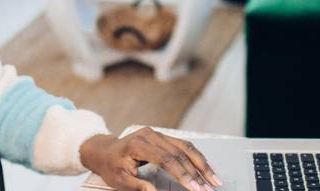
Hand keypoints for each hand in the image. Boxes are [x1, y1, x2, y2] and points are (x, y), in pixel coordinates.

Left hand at [79, 127, 222, 190]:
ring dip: (202, 164)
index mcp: (138, 144)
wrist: (105, 151)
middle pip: (180, 153)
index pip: (167, 160)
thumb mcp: (120, 181)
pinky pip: (183, 145)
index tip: (194, 188)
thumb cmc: (111, 166)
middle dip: (197, 172)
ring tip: (214, 179)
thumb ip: (139, 187)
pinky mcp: (163, 137)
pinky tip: (206, 167)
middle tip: (209, 187)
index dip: (183, 174)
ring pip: (186, 147)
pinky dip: (197, 157)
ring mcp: (157, 134)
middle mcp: (150, 135)